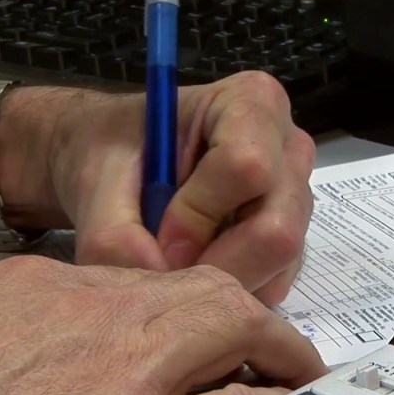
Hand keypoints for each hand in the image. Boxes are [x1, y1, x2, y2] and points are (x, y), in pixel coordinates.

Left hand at [0, 71, 315, 304]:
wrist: (118, 166)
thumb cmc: (112, 152)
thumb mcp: (96, 178)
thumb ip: (113, 229)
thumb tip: (149, 271)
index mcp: (252, 103)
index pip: (248, 167)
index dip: (199, 213)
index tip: (155, 235)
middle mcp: (289, 149)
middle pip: (277, 230)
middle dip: (216, 264)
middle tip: (164, 270)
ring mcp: (297, 199)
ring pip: (278, 266)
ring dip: (220, 282)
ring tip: (175, 265)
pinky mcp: (295, 243)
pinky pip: (273, 286)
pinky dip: (229, 291)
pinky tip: (195, 269)